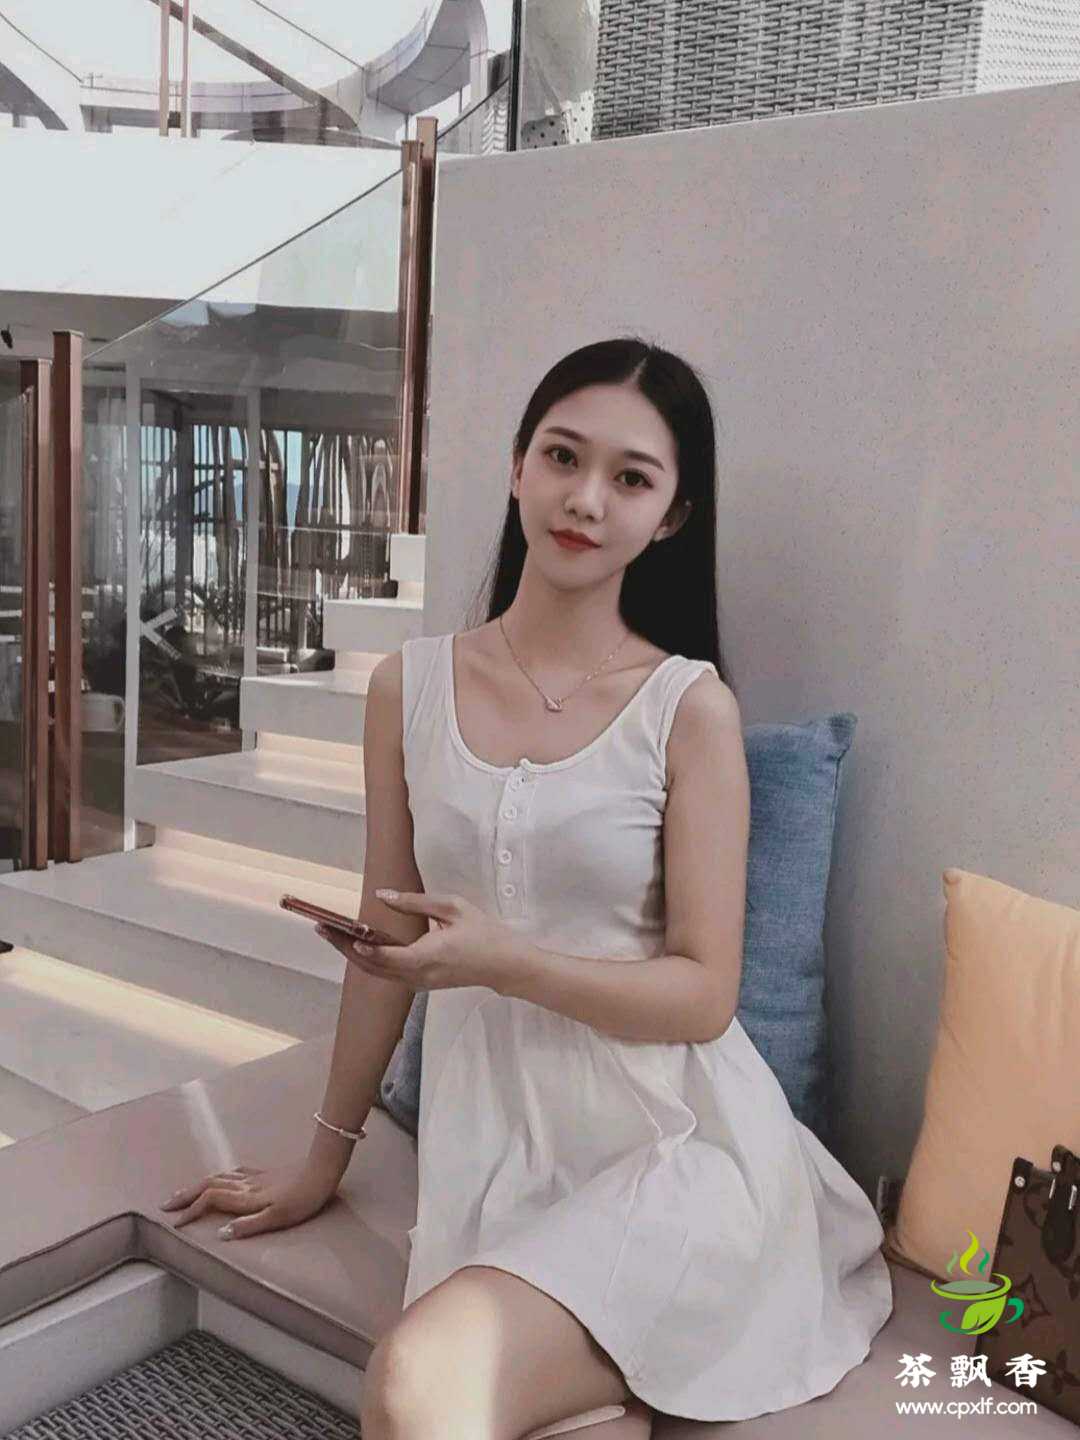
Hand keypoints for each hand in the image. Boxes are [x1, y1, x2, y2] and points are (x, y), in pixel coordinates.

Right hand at [157, 1161, 339, 1240]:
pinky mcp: (265, 1173)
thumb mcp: (278, 1218)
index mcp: (246, 1197)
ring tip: (184, 1192)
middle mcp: (246, 1185)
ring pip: (218, 1177)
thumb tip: (220, 1234)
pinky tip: (220, 1178)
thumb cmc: (303, 1199)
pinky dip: (219, 1177)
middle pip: (208, 1185)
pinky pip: (234, 1172)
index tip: (175, 1223)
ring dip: (198, 1185)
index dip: (191, 1210)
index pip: (210, 1200)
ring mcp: (255, 1177)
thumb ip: (249, 1225)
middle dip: (186, 1195)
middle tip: (165, 1204)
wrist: (322, 1170)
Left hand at [319, 888, 523, 992]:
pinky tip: (361, 946)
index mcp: (425, 957)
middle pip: (373, 967)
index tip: (336, 932)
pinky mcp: (423, 984)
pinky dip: (372, 961)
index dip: (357, 946)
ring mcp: (420, 984)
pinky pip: (390, 975)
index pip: (383, 955)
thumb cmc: (483, 932)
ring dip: (355, 956)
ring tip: (334, 936)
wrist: (505, 965)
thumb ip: (415, 903)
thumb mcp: (452, 908)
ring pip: (379, 974)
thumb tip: (381, 896)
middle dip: (345, 949)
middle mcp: (418, 976)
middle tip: (323, 929)